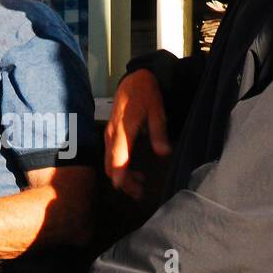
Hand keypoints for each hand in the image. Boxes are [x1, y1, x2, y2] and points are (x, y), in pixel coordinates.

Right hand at [105, 69, 171, 198]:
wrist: (135, 79)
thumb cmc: (146, 94)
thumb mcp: (157, 111)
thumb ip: (158, 133)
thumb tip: (163, 153)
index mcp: (123, 128)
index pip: (118, 155)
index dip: (119, 173)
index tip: (122, 187)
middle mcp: (112, 133)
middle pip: (111, 164)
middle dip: (123, 181)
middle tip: (140, 193)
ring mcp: (109, 134)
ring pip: (109, 162)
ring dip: (122, 175)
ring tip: (139, 186)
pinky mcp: (110, 135)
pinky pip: (110, 156)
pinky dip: (119, 167)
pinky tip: (134, 172)